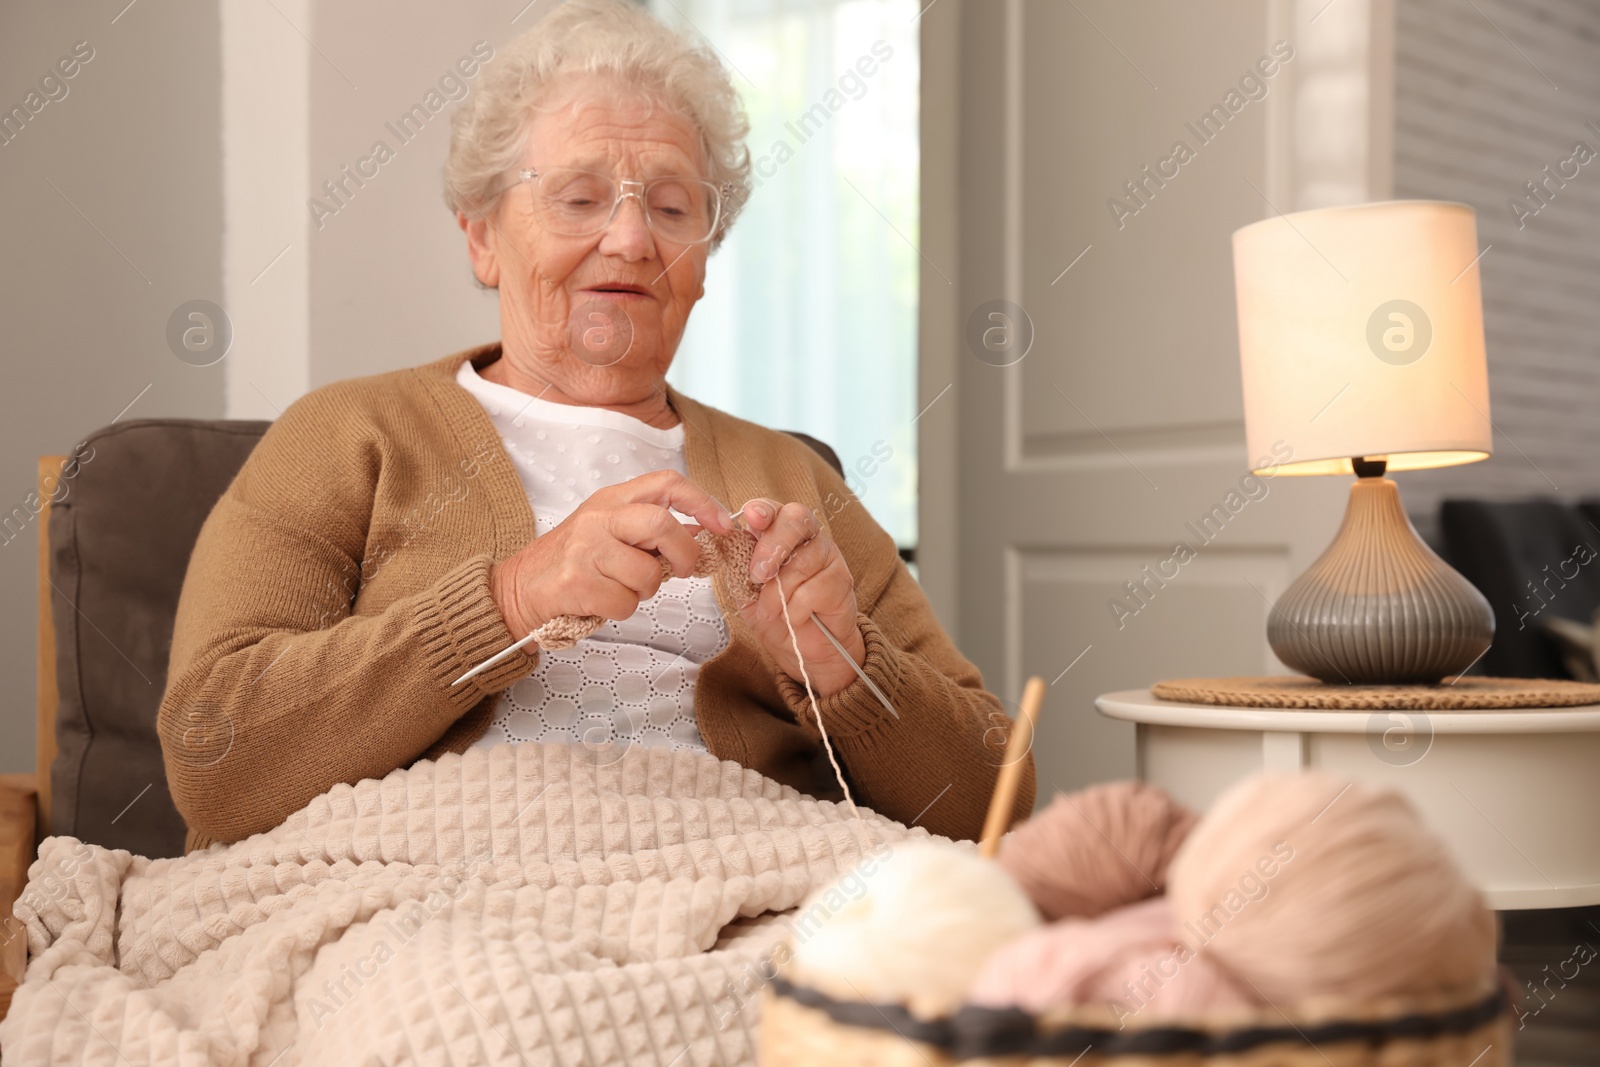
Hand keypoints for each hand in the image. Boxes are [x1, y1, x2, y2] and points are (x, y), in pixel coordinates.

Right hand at [489, 470, 734, 638]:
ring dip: (646, 591)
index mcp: (612, 499)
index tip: (722, 525)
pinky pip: (625, 602)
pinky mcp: (576, 582)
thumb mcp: (611, 531)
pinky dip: (622, 609)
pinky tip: (602, 602)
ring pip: (647, 573)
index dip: (702, 501)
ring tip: (623, 588)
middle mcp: (598, 517)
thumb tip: (703, 532)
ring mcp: (585, 548)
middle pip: (660, 523)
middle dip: (683, 553)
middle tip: (682, 570)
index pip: (667, 483)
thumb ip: (651, 529)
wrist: (519, 587)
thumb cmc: (575, 561)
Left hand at [737, 499, 865, 697]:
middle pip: (795, 519)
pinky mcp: (842, 580)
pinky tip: (794, 617)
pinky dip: (796, 609)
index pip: (773, 509)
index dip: (762, 510)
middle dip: (772, 547)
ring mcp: (828, 556)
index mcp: (780, 533)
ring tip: (770, 612)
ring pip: (801, 561)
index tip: (751, 519)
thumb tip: (724, 544)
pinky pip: (814, 589)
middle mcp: (807, 537)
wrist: (804, 649)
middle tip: (758, 576)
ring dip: (778, 593)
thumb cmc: (777, 615)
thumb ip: (739, 566)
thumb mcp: (747, 591)